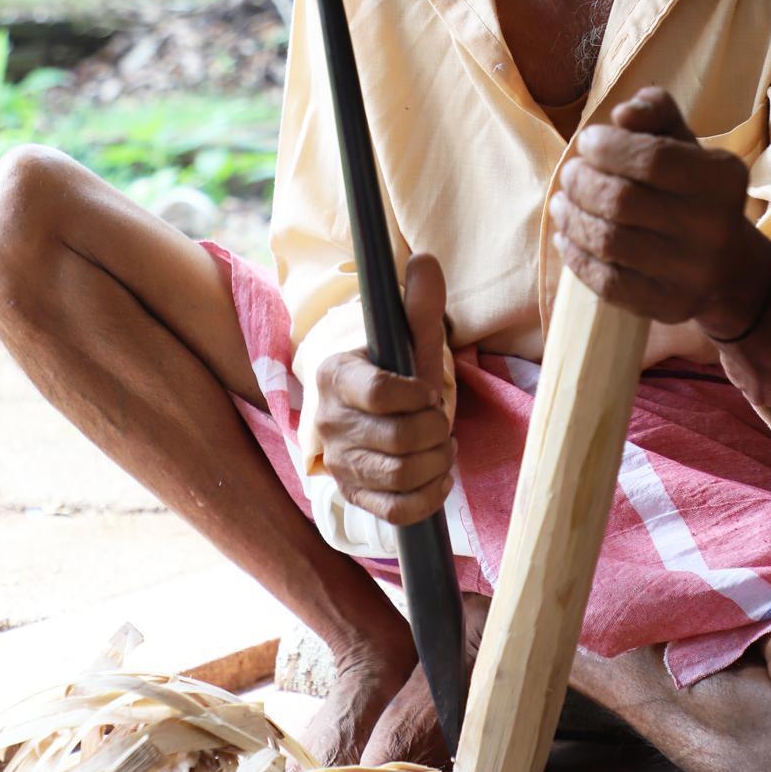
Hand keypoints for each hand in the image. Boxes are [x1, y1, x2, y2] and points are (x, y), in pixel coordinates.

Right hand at [314, 253, 454, 524]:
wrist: (369, 414)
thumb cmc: (392, 373)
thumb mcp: (405, 339)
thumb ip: (418, 305)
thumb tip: (425, 261)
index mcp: (335, 376)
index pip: (381, 394)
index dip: (419, 396)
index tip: (428, 391)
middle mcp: (329, 423)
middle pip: (401, 440)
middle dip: (436, 430)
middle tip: (440, 420)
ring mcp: (340, 463)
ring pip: (401, 476)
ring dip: (437, 462)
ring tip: (441, 446)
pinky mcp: (354, 495)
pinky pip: (397, 511)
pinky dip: (428, 496)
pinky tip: (438, 476)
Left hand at [550, 86, 770, 333]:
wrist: (728, 266)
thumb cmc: (692, 190)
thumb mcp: (683, 143)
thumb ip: (654, 114)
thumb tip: (622, 114)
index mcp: (722, 178)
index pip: (652, 159)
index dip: (607, 148)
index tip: (587, 142)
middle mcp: (713, 227)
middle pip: (622, 202)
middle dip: (582, 183)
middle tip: (570, 175)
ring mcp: (692, 272)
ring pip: (609, 242)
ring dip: (572, 218)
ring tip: (562, 203)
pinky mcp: (669, 306)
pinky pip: (607, 283)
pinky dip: (576, 257)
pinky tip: (567, 237)